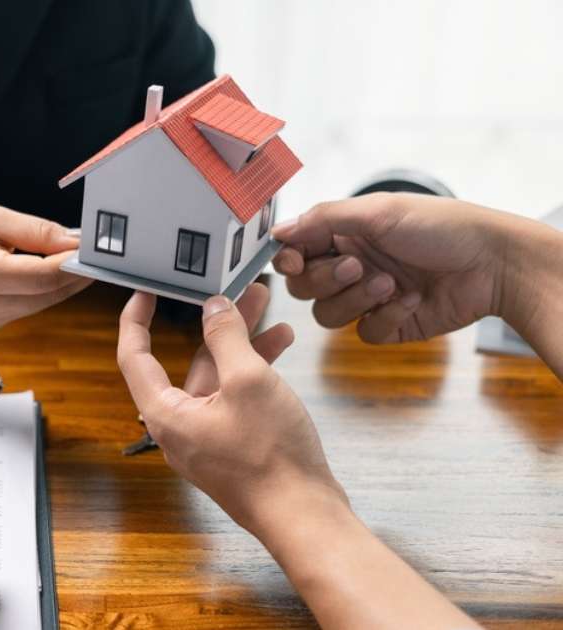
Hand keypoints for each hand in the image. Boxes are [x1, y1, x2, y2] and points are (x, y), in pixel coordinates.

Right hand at [0, 198, 90, 330]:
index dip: (74, 266)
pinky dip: (37, 291)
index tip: (95, 253)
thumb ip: (36, 232)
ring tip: (70, 258)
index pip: (40, 277)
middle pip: (45, 296)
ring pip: (38, 305)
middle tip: (95, 254)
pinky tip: (39, 271)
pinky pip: (23, 308)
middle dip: (73, 275)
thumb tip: (76, 243)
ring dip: (58, 284)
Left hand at [116, 284, 346, 536]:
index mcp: (166, 413)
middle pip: (188, 362)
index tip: (144, 291)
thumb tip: (213, 308)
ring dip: (242, 343)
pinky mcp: (234, 446)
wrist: (304, 515)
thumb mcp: (248, 380)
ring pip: (218, 378)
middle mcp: (179, 427)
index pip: (134, 356)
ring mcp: (207, 438)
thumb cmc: (271, 456)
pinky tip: (280, 345)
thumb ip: (226, 337)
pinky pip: (235, 398)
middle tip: (235, 290)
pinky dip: (254, 371)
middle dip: (214, 323)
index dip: (135, 319)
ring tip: (268, 308)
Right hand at [271, 193, 511, 342]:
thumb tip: (277, 231)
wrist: (494, 264)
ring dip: (357, 299)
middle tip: (358, 265)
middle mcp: (352, 266)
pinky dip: (386, 317)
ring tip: (391, 283)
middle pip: (304, 288)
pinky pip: (365, 333)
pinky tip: (412, 299)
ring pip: (328, 315)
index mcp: (345, 235)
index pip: (296, 253)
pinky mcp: (389, 325)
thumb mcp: (378, 212)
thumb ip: (322, 220)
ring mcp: (368, 298)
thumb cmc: (442, 227)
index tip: (295, 261)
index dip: (290, 261)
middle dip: (326, 279)